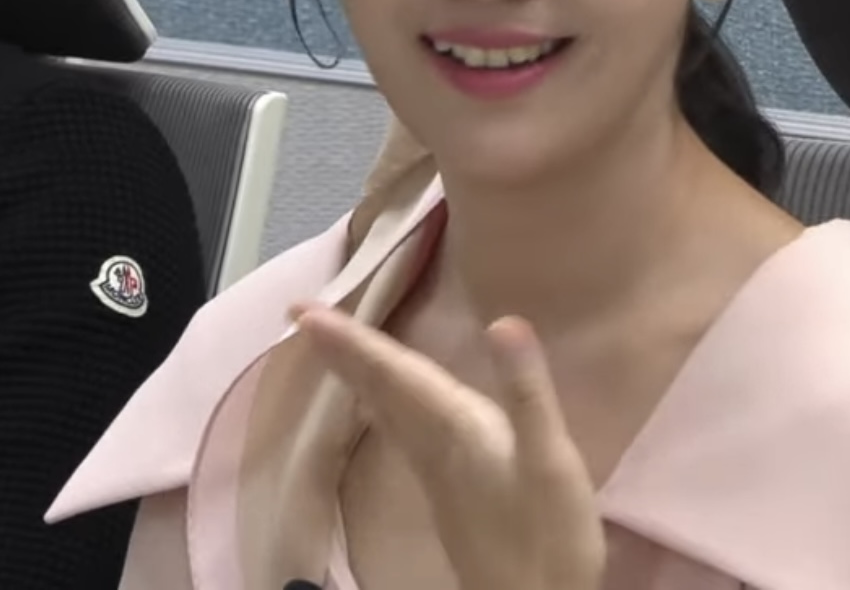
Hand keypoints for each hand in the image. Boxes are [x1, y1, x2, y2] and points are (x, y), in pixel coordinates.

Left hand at [291, 304, 605, 589]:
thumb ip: (526, 392)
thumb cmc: (549, 536)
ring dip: (356, 373)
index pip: (392, 374)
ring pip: (383, 409)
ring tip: (330, 344)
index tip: (304, 313)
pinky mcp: (445, 488)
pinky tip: (378, 401)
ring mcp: (435, 470)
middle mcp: (433, 445)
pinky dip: (380, 402)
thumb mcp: (550, 461)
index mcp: (454, 429)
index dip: (350, 340)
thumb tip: (503, 323)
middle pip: (377, 389)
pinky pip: (398, 428)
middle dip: (341, 350)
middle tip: (299, 316)